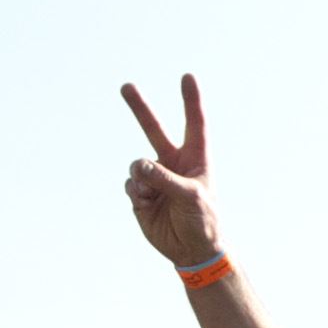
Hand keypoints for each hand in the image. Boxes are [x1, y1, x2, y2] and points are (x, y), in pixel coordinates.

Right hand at [119, 75, 220, 267]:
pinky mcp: (140, 194)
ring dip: (140, 176)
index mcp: (195, 158)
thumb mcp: (189, 197)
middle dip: (139, 108)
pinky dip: (135, 192)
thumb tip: (136, 166)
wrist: (191, 250)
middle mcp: (173, 162)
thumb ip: (163, 178)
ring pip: (137, 164)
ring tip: (150, 193)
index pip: (194, 123)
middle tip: (125, 86)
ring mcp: (155, 177)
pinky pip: (130, 184)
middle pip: (153, 129)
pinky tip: (145, 203)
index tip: (187, 77)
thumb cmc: (202, 221)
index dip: (190, 100)